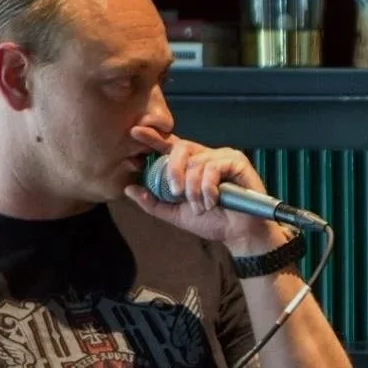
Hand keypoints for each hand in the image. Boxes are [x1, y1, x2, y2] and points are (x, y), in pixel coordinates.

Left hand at [122, 126, 284, 253]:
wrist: (239, 235)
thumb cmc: (212, 223)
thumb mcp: (176, 214)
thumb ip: (153, 202)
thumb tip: (129, 188)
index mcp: (192, 166)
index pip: (170, 147)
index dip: (154, 138)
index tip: (135, 132)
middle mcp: (206, 157)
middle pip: (180, 148)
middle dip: (173, 170)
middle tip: (175, 193)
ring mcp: (223, 157)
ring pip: (196, 162)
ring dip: (194, 189)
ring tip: (201, 206)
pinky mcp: (237, 162)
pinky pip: (214, 167)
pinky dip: (208, 187)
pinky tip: (212, 201)